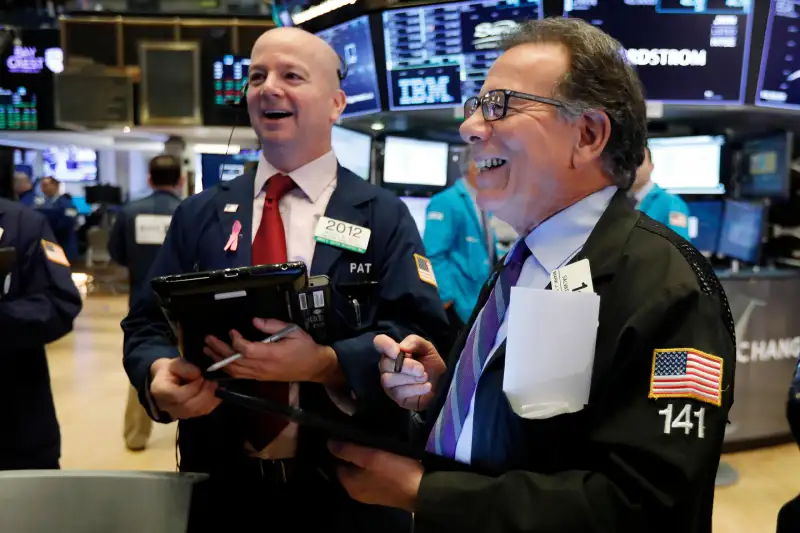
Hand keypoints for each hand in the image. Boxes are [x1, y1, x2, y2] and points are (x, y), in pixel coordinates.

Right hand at [149, 357, 220, 419]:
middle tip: (213, 381)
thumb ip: (185, 367)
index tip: (201, 376)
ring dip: (210, 397)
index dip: (193, 387)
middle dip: (204, 393)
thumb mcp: (175, 363)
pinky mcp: (190, 415)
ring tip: (215, 384)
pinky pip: (204, 411)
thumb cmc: (172, 370)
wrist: (169, 379)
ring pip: (198, 411)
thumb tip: (198, 374)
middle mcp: (168, 407)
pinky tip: (217, 391)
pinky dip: (213, 401)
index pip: (177, 395)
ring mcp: (179, 414)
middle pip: (189, 406)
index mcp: (160, 391)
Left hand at [204, 318, 343, 385]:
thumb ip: (273, 326)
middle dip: (220, 350)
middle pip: (235, 361)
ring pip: (234, 370)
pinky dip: (227, 369)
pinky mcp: (259, 377)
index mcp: (272, 354)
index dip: (236, 341)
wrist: (314, 367)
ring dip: (219, 360)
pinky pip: (239, 375)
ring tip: (208, 349)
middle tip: (209, 339)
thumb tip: (255, 321)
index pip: (247, 350)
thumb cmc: (305, 348)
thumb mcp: (293, 331)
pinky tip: (219, 361)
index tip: (232, 331)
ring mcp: (260, 374)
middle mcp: (263, 367)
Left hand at [328, 440, 422, 511]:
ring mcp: (372, 491)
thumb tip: (329, 443)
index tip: (345, 432)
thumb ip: (348, 451)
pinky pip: (375, 473)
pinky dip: (376, 464)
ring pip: (363, 469)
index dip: (340, 448)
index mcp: (350, 485)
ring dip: (366, 457)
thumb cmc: (395, 472)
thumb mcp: (370, 457)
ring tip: (371, 439)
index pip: (337, 463)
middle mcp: (358, 491)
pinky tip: (383, 452)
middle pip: (350, 466)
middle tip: (360, 433)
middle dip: (354, 452)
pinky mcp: (385, 489)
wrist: (424, 489)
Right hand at [375, 334, 445, 410]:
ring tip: (425, 377)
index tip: (397, 352)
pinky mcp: (396, 397)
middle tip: (421, 369)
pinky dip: (416, 388)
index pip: (380, 342)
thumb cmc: (431, 364)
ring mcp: (389, 383)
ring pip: (389, 379)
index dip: (385, 345)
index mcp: (393, 351)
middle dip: (406, 366)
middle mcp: (387, 366)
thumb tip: (403, 347)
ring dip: (411, 378)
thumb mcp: (428, 349)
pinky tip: (427, 386)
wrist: (442, 384)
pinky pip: (399, 392)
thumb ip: (415, 342)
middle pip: (385, 364)